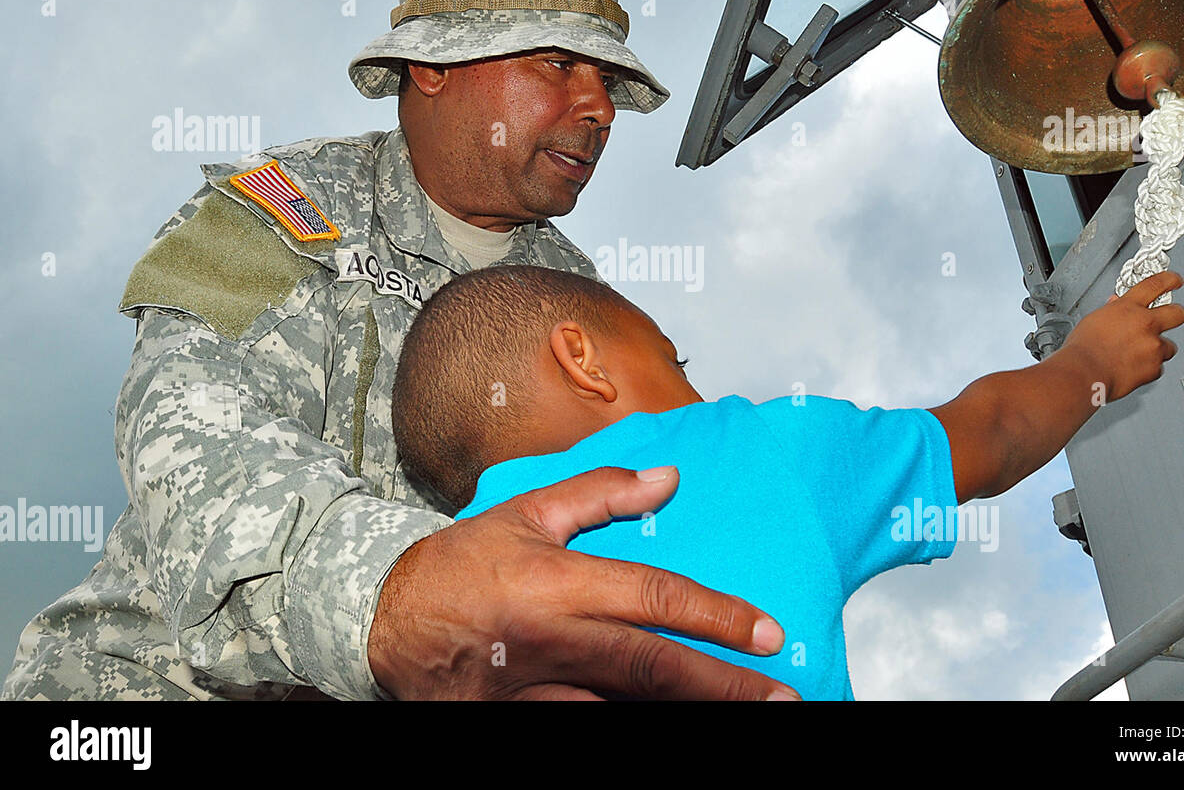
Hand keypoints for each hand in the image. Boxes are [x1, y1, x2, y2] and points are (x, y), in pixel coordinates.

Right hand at [367, 465, 797, 699]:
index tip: (768, 632)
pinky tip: (663, 725)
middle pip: (652, 667)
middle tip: (782, 697)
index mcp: (560, 583)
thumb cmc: (462, 562)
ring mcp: (530, 689)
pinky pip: (577, 727)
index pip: (653, 598)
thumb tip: (668, 479)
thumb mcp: (528, 513)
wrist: (379, 617)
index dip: (715, 616)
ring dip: (681, 715)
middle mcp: (552, 639)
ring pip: (621, 711)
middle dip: (723, 686)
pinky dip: (620, 726)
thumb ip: (600, 494)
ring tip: (737, 717)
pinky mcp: (510, 721)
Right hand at [1062, 270, 1183, 401]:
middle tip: (1171, 317)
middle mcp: (1145, 324)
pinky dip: (1148, 368)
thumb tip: (1115, 305)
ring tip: (1139, 354)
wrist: (1084, 374)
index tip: (1175, 280)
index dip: (1169, 280)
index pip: (1155, 285)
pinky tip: (1133, 368)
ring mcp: (1152, 346)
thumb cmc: (1082, 350)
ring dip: (1158, 348)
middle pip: (1177, 313)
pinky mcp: (1154, 368)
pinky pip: (1158, 367)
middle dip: (1175, 314)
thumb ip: (1111, 311)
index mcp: (1128, 308)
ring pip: (1169, 346)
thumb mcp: (1093, 321)